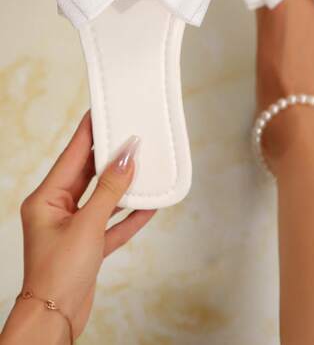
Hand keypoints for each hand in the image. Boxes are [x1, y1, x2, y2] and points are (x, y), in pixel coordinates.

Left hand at [2, 112, 154, 341]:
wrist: (56, 320)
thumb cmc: (58, 274)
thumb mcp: (87, 226)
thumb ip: (109, 190)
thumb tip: (126, 157)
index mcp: (47, 198)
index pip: (72, 154)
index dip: (88, 132)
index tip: (101, 111)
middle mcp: (58, 208)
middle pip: (88, 173)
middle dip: (110, 155)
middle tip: (130, 133)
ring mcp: (74, 226)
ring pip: (102, 197)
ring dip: (123, 185)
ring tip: (144, 164)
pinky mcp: (88, 244)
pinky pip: (112, 222)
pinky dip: (129, 215)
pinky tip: (149, 206)